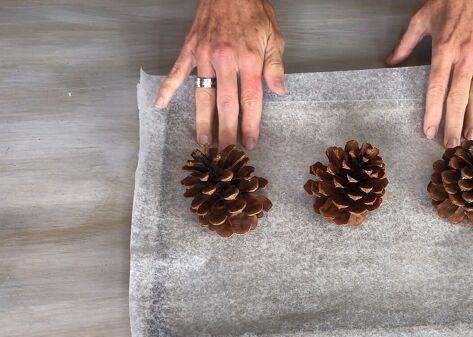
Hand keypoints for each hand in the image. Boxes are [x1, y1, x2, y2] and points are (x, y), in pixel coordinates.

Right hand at [154, 0, 284, 149]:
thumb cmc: (254, 11)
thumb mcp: (274, 36)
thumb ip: (274, 65)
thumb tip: (279, 91)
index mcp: (248, 60)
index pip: (250, 100)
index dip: (250, 124)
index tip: (249, 143)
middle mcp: (225, 61)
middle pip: (226, 105)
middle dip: (226, 132)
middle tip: (225, 154)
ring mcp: (205, 55)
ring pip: (203, 95)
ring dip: (202, 121)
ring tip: (203, 142)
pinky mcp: (190, 49)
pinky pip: (177, 72)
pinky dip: (167, 88)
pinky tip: (161, 105)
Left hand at [387, 0, 472, 147]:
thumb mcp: (421, 19)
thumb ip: (406, 44)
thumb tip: (391, 62)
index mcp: (444, 50)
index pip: (437, 89)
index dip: (432, 113)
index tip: (429, 132)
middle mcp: (465, 56)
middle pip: (458, 98)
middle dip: (454, 124)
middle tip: (452, 145)